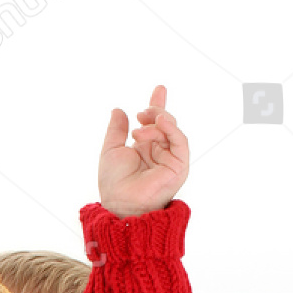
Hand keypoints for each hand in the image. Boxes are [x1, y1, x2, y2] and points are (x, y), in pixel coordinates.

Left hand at [98, 85, 187, 217]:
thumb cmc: (114, 183)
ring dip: (157, 122)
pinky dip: (171, 129)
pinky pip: (180, 141)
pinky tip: (159, 123)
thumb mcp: (111, 149)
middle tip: (141, 113)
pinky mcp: (179, 166)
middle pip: (165, 122)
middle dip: (155, 111)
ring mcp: (170, 159)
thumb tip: (119, 110)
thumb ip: (116, 130)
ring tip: (141, 125)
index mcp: (145, 148)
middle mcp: (159, 152)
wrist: (121, 203)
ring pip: (172, 129)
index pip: (155, 123)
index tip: (159, 89)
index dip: (157, 106)